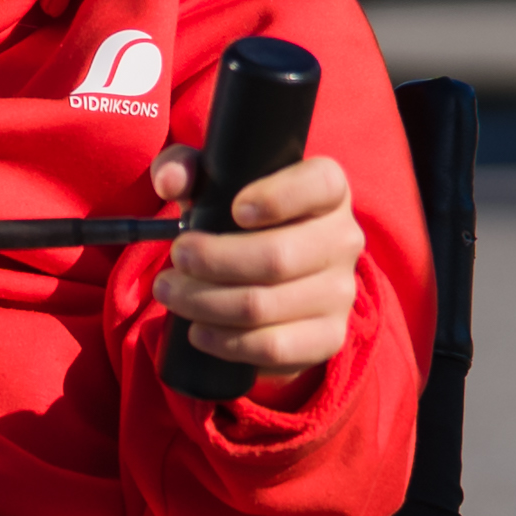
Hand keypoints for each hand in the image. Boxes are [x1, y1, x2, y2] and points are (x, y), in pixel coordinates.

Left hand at [147, 148, 361, 401]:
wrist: (269, 281)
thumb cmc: (236, 222)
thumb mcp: (211, 186)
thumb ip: (184, 168)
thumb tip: (171, 182)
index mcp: (327, 191)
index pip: (321, 184)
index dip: (277, 197)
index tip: (235, 210)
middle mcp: (344, 239)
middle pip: (277, 257)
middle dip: (212, 260)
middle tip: (176, 258)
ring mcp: (340, 292)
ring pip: (263, 305)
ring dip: (203, 302)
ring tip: (171, 293)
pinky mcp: (327, 336)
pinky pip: (273, 347)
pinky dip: (226, 342)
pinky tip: (199, 330)